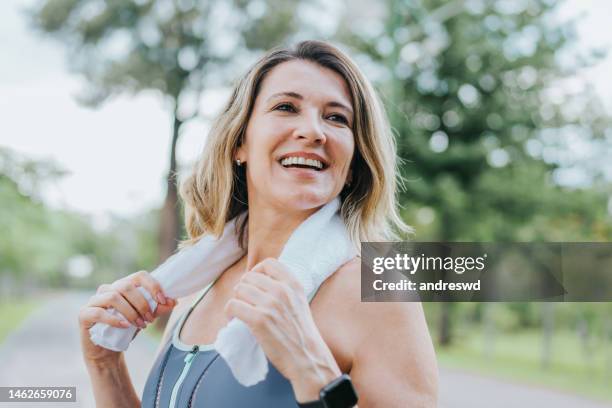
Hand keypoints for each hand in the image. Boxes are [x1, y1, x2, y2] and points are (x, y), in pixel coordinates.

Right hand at [78, 270, 175, 364]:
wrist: (107, 350)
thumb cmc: (126, 329)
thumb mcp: (145, 318)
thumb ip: (158, 309)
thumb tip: (174, 301)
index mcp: (123, 286)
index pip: (139, 276)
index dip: (153, 286)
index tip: (164, 300)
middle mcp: (108, 289)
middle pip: (126, 286)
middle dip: (142, 303)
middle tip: (150, 319)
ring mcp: (94, 300)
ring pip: (113, 297)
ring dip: (130, 312)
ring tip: (140, 325)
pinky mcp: (84, 314)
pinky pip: (99, 312)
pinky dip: (114, 319)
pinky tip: (125, 327)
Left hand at [224, 258, 340, 401]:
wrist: (307, 357)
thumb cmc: (302, 334)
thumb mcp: (300, 302)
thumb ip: (285, 289)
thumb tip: (259, 283)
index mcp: (294, 284)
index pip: (269, 264)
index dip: (256, 271)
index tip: (254, 283)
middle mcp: (282, 291)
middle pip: (249, 277)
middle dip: (243, 289)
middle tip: (245, 302)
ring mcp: (270, 304)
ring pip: (239, 290)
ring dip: (236, 300)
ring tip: (239, 312)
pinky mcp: (259, 320)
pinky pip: (233, 305)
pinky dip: (229, 312)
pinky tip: (234, 319)